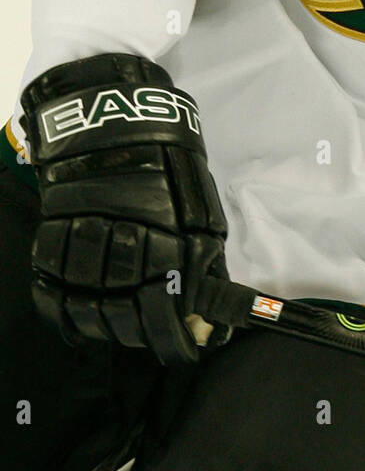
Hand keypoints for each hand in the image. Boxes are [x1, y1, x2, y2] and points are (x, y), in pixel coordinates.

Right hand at [20, 53, 230, 364]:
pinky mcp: (52, 229)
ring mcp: (83, 238)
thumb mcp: (199, 207)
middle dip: (135, 335)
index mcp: (169, 238)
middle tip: (147, 340)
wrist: (111, 117)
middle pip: (121, 314)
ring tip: (114, 328)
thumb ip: (203, 259)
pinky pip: (49, 283)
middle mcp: (125, 244)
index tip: (182, 354)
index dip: (172, 339)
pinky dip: (59, 309)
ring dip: (100, 325)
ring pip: (84, 304)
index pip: (166, 308)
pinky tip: (73, 319)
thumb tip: (209, 309)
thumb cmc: (166, 162)